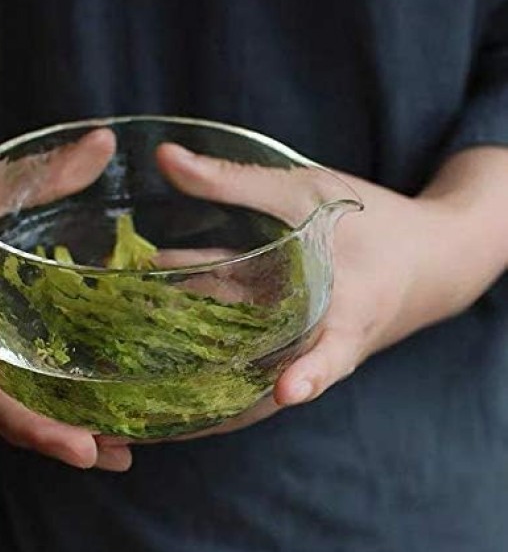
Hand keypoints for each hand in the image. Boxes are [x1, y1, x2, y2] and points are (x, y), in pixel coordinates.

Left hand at [100, 143, 507, 444]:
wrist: (425, 259)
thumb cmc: (371, 222)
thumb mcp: (307, 192)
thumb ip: (235, 181)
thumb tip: (163, 157)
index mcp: (348, 313)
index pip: (331, 353)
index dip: (311, 374)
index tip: (289, 390)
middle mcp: (323, 346)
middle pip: (263, 376)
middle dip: (206, 389)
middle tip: (141, 394)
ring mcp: (304, 353)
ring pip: (245, 377)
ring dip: (194, 381)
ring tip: (127, 386)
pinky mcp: (289, 348)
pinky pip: (243, 362)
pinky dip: (202, 359)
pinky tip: (149, 345)